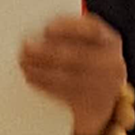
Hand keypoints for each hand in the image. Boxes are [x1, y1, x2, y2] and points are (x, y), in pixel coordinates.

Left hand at [20, 14, 127, 134]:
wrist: (101, 99)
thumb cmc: (86, 61)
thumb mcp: (86, 43)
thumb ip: (67, 33)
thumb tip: (37, 30)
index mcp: (110, 41)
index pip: (93, 30)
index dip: (69, 28)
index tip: (47, 28)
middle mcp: (111, 63)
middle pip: (76, 56)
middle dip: (48, 51)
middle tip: (25, 46)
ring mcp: (104, 87)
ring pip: (67, 77)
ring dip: (41, 70)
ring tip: (24, 63)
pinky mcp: (91, 106)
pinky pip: (64, 94)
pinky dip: (44, 85)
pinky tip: (31, 77)